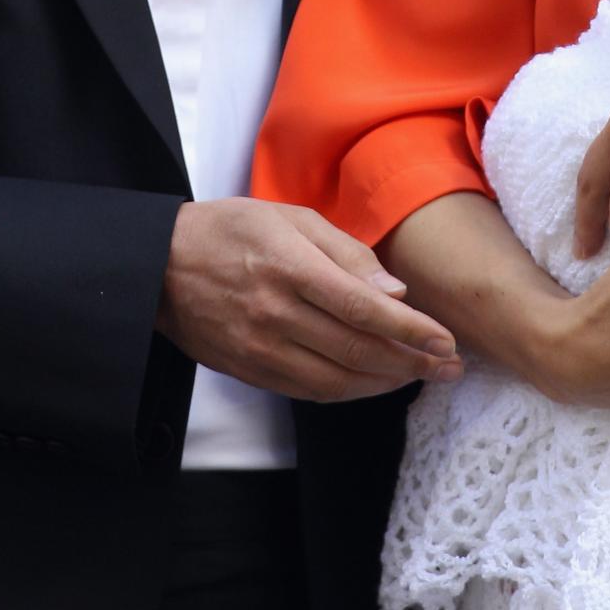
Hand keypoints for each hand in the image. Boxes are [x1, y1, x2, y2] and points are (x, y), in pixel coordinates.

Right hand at [156, 197, 463, 403]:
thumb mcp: (289, 217)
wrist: (160, 265)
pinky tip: (374, 382)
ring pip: (337, 381)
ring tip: (420, 376)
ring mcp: (260, 349)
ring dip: (386, 384)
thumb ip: (345, 253)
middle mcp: (276, 314)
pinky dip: (349, 392)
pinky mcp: (250, 371)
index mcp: (290, 267)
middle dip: (413, 363)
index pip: (364, 310)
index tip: (447, 341)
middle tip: (450, 367)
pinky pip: (309, 392)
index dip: (412, 331)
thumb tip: (394, 293)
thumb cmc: (231, 229)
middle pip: (358, 351)